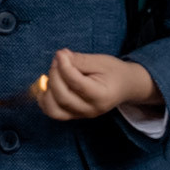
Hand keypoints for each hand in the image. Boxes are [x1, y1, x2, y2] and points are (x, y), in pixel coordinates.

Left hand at [37, 49, 162, 121]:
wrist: (125, 87)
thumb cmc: (114, 72)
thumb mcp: (101, 61)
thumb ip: (80, 60)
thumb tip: (60, 57)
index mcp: (101, 96)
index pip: (76, 84)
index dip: (64, 67)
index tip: (61, 53)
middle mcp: (90, 110)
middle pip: (63, 97)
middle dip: (55, 75)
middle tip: (58, 59)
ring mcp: (81, 115)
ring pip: (53, 109)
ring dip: (47, 89)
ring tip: (54, 72)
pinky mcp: (73, 115)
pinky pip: (52, 112)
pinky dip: (44, 99)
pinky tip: (47, 85)